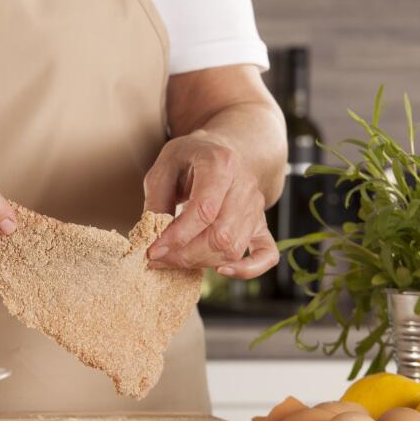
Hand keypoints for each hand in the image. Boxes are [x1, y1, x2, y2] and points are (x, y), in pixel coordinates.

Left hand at [142, 131, 278, 278]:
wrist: (220, 149)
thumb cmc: (188, 158)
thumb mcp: (163, 168)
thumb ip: (156, 201)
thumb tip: (152, 237)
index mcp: (221, 164)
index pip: (203, 210)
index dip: (176, 236)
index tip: (153, 250)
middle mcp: (245, 186)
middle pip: (221, 236)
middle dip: (185, 255)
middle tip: (158, 258)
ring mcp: (256, 207)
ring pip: (234, 248)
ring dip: (202, 262)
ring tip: (174, 260)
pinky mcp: (261, 223)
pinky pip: (267, 254)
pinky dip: (248, 269)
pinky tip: (222, 271)